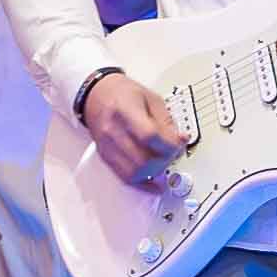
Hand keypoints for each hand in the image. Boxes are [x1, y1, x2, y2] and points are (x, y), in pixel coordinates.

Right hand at [74, 69, 189, 194]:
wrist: (95, 95)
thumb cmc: (122, 93)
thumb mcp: (150, 98)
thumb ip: (166, 121)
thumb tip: (180, 140)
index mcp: (125, 110)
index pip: (149, 135)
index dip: (168, 144)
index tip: (178, 143)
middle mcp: (112, 130)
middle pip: (142, 158)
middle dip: (164, 160)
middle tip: (173, 154)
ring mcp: (107, 145)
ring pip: (134, 172)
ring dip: (154, 173)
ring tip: (164, 164)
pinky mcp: (106, 156)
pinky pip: (124, 176)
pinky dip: (143, 182)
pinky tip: (154, 183)